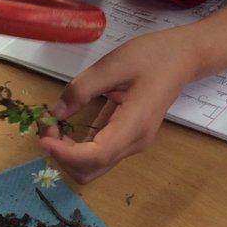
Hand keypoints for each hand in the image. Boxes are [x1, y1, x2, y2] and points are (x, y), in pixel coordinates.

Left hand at [39, 31, 192, 183]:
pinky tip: (66, 127)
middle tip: (47, 126)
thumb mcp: (112, 65)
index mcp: (134, 125)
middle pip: (91, 170)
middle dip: (62, 155)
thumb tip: (55, 112)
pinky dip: (77, 148)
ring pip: (93, 166)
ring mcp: (132, 143)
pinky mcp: (127, 138)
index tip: (43, 136)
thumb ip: (81, 89)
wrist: (182, 58)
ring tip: (54, 125)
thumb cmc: (152, 57)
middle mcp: (134, 143)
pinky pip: (98, 154)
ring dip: (68, 153)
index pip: (96, 156)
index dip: (65, 153)